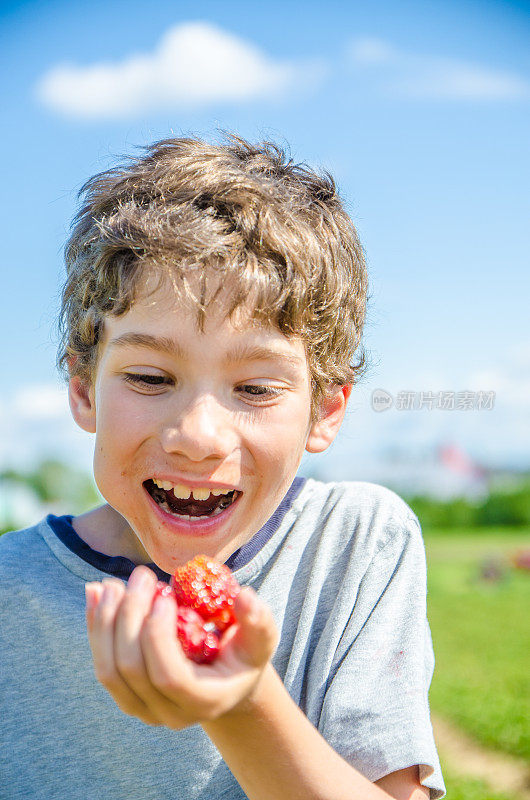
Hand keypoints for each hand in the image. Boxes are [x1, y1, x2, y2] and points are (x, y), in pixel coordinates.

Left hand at [85, 566, 278, 728]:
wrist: (225, 681)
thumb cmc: (245, 654)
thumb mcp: (260, 639)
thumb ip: (258, 620)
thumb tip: (246, 596)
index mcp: (204, 702)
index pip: (168, 676)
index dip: (158, 635)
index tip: (166, 594)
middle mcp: (168, 714)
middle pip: (132, 670)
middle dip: (130, 617)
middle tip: (141, 576)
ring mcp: (142, 708)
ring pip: (108, 671)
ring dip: (106, 622)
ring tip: (114, 583)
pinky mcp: (125, 694)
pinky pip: (101, 664)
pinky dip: (95, 627)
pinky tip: (95, 593)